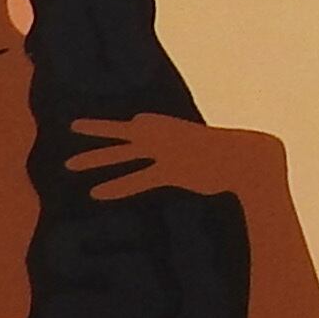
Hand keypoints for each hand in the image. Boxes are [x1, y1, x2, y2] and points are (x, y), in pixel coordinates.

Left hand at [64, 113, 286, 201]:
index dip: (129, 126)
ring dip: (95, 158)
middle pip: (124, 133)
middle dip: (98, 129)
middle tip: (73, 125)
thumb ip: (196, 152)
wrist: (249, 158)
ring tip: (69, 164)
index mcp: (173, 129)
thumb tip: (194, 158)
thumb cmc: (233, 156)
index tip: (113, 125)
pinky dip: (117, 186)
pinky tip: (96, 193)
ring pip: (123, 154)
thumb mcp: (212, 149)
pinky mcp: (170, 170)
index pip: (143, 124)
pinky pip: (138, 179)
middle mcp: (165, 136)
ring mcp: (165, 152)